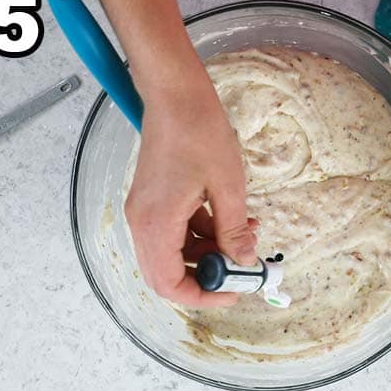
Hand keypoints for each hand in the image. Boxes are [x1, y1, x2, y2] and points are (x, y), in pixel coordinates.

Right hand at [125, 65, 255, 307]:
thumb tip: (244, 262)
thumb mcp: (227, 187)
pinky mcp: (155, 201)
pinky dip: (205, 234)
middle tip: (243, 268)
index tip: (233, 292)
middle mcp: (142, 222)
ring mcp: (146, 211)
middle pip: (168, 273)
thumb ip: (234, 230)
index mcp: (155, 223)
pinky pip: (177, 232)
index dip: (201, 296)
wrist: (175, 94)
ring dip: (211, 252)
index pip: (168, 283)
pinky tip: (236, 222)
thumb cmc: (198, 132)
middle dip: (208, 275)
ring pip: (176, 253)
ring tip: (248, 238)